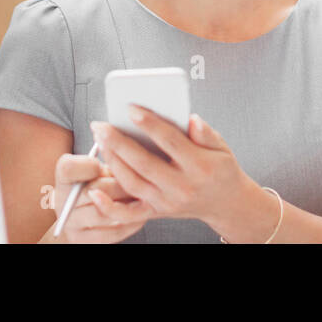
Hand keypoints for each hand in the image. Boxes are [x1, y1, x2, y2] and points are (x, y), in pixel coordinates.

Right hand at [51, 151, 150, 243]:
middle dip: (120, 184)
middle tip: (140, 180)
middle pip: (94, 189)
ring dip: (128, 204)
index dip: (89, 164)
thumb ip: (108, 159)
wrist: (80, 216)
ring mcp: (71, 224)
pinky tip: (141, 214)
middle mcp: (61, 201)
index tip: (102, 164)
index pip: (68, 167)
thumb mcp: (96, 167)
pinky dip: (130, 223)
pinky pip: (111, 233)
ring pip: (104, 213)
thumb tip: (133, 154)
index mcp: (63, 177)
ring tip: (143, 196)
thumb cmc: (96, 181)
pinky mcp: (82, 241)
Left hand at [89, 108, 256, 230]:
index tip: (131, 108)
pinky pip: (129, 213)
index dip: (149, 124)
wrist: (226, 203)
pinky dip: (109, 206)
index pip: (170, 141)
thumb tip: (191, 119)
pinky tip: (94, 192)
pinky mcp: (157, 212)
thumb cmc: (221, 170)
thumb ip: (206, 133)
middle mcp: (182, 187)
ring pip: (133, 183)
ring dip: (112, 162)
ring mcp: (167, 202)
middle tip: (101, 125)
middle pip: (144, 163)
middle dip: (119, 142)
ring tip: (100, 141)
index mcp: (200, 166)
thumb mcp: (222, 147)